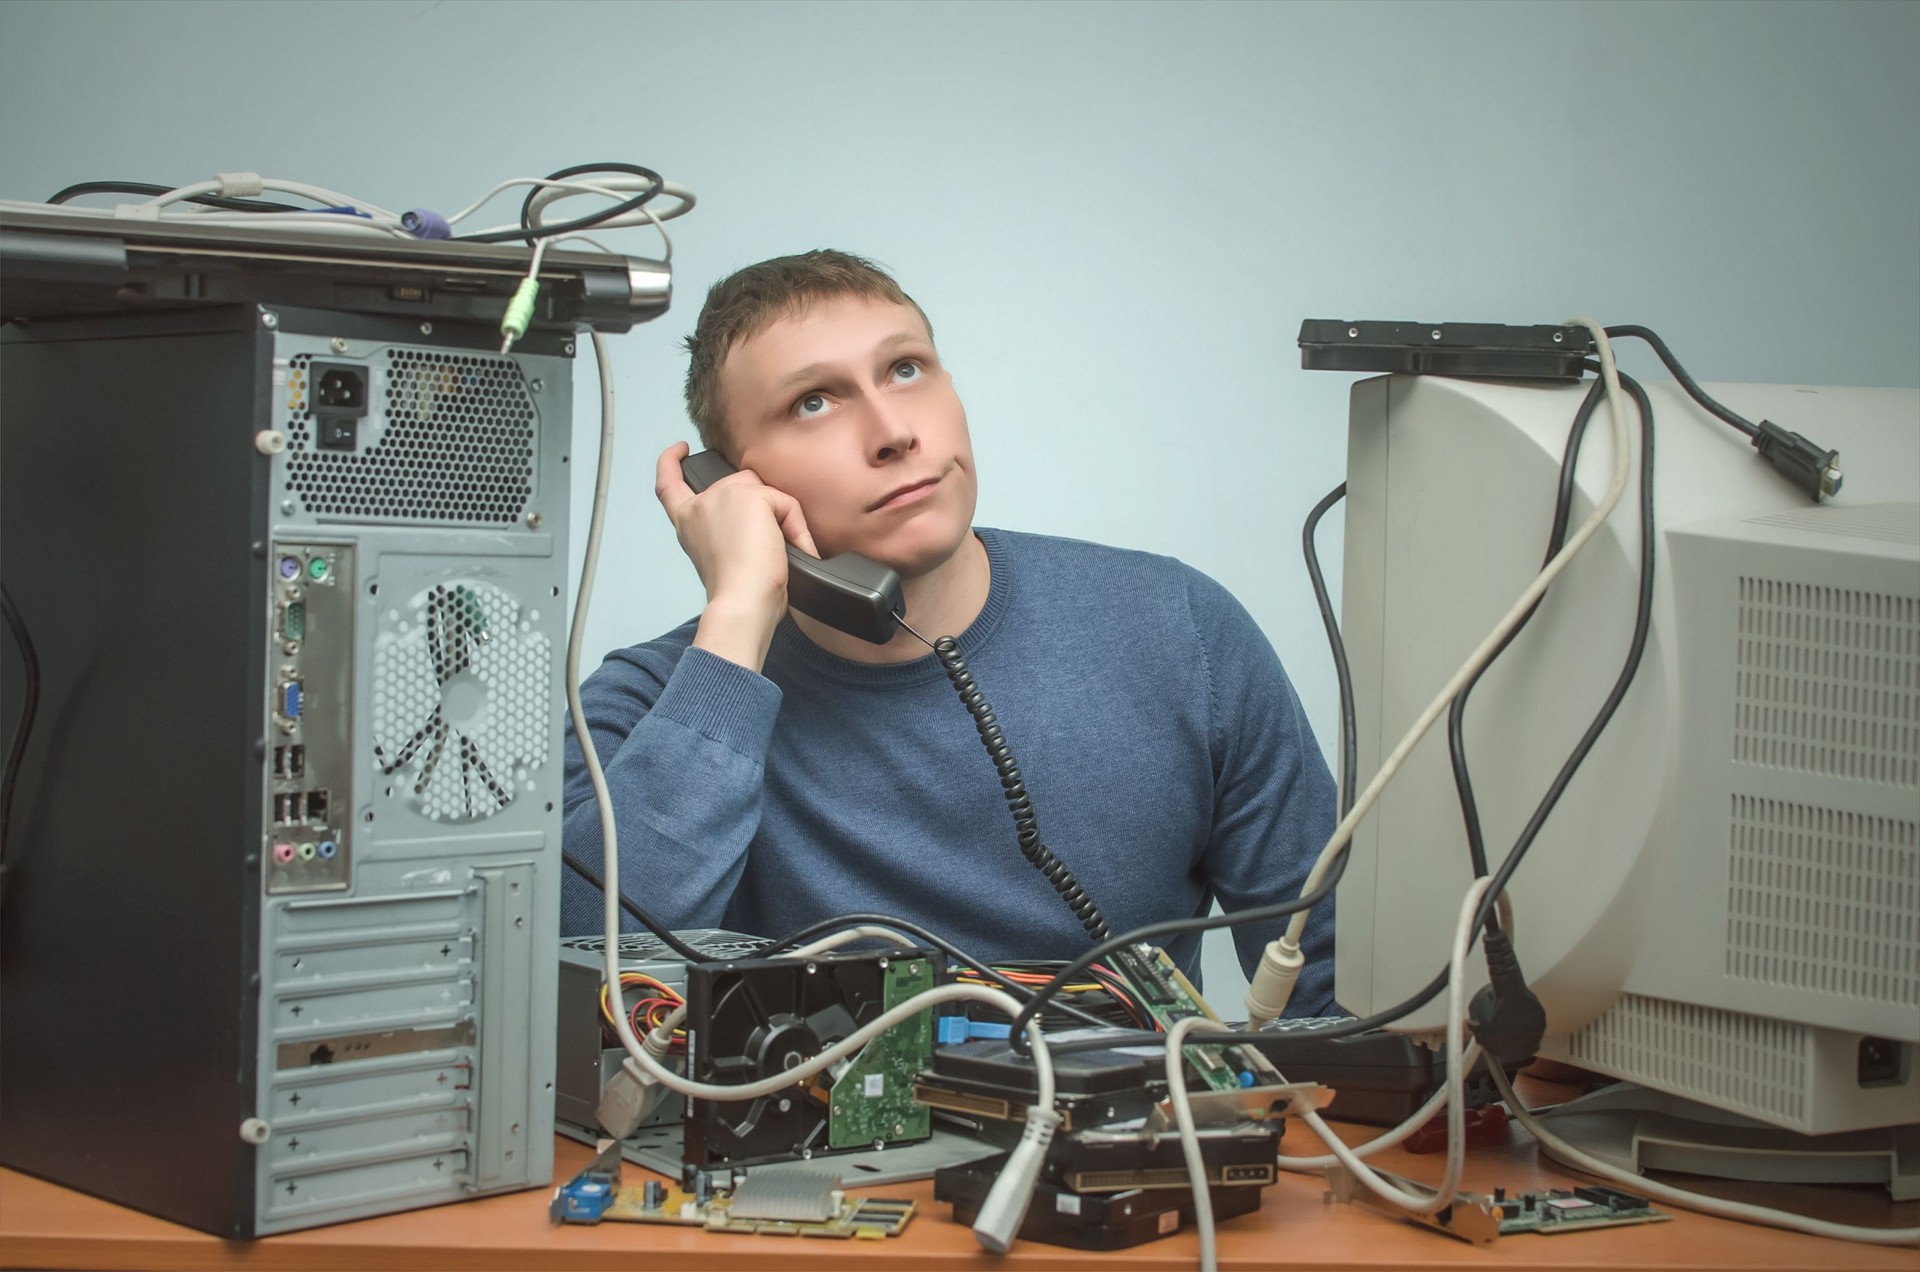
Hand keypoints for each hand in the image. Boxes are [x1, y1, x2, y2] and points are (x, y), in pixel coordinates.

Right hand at [655, 442, 817, 670]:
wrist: (741, 602)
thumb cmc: (737, 593)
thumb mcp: (722, 556)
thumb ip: (731, 530)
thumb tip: (768, 523)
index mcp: (688, 523)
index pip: (670, 484)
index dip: (671, 462)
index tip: (680, 449)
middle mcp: (699, 505)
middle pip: (743, 485)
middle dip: (765, 508)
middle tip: (772, 548)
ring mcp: (722, 495)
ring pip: (766, 492)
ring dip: (781, 520)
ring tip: (779, 554)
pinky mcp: (748, 495)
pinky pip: (786, 503)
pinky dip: (796, 528)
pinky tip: (790, 550)